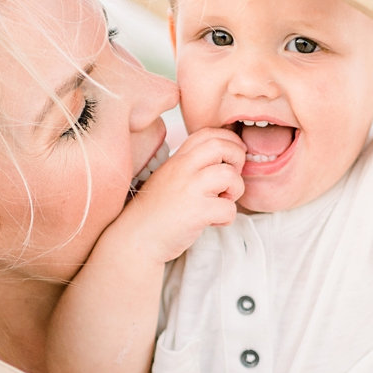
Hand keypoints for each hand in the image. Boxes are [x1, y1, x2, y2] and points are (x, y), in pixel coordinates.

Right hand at [119, 126, 243, 261]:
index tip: (233, 155)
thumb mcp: (168, 178)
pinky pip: (229, 208)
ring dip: (236, 190)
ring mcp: (189, 189)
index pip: (208, 133)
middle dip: (238, 158)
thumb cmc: (155, 213)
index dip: (228, 140)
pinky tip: (213, 221)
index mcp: (177, 159)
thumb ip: (190, 166)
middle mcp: (182, 169)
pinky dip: (227, 218)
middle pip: (222, 145)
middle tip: (232, 177)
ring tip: (223, 201)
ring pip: (230, 175)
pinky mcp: (196, 212)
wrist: (135, 240)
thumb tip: (224, 160)